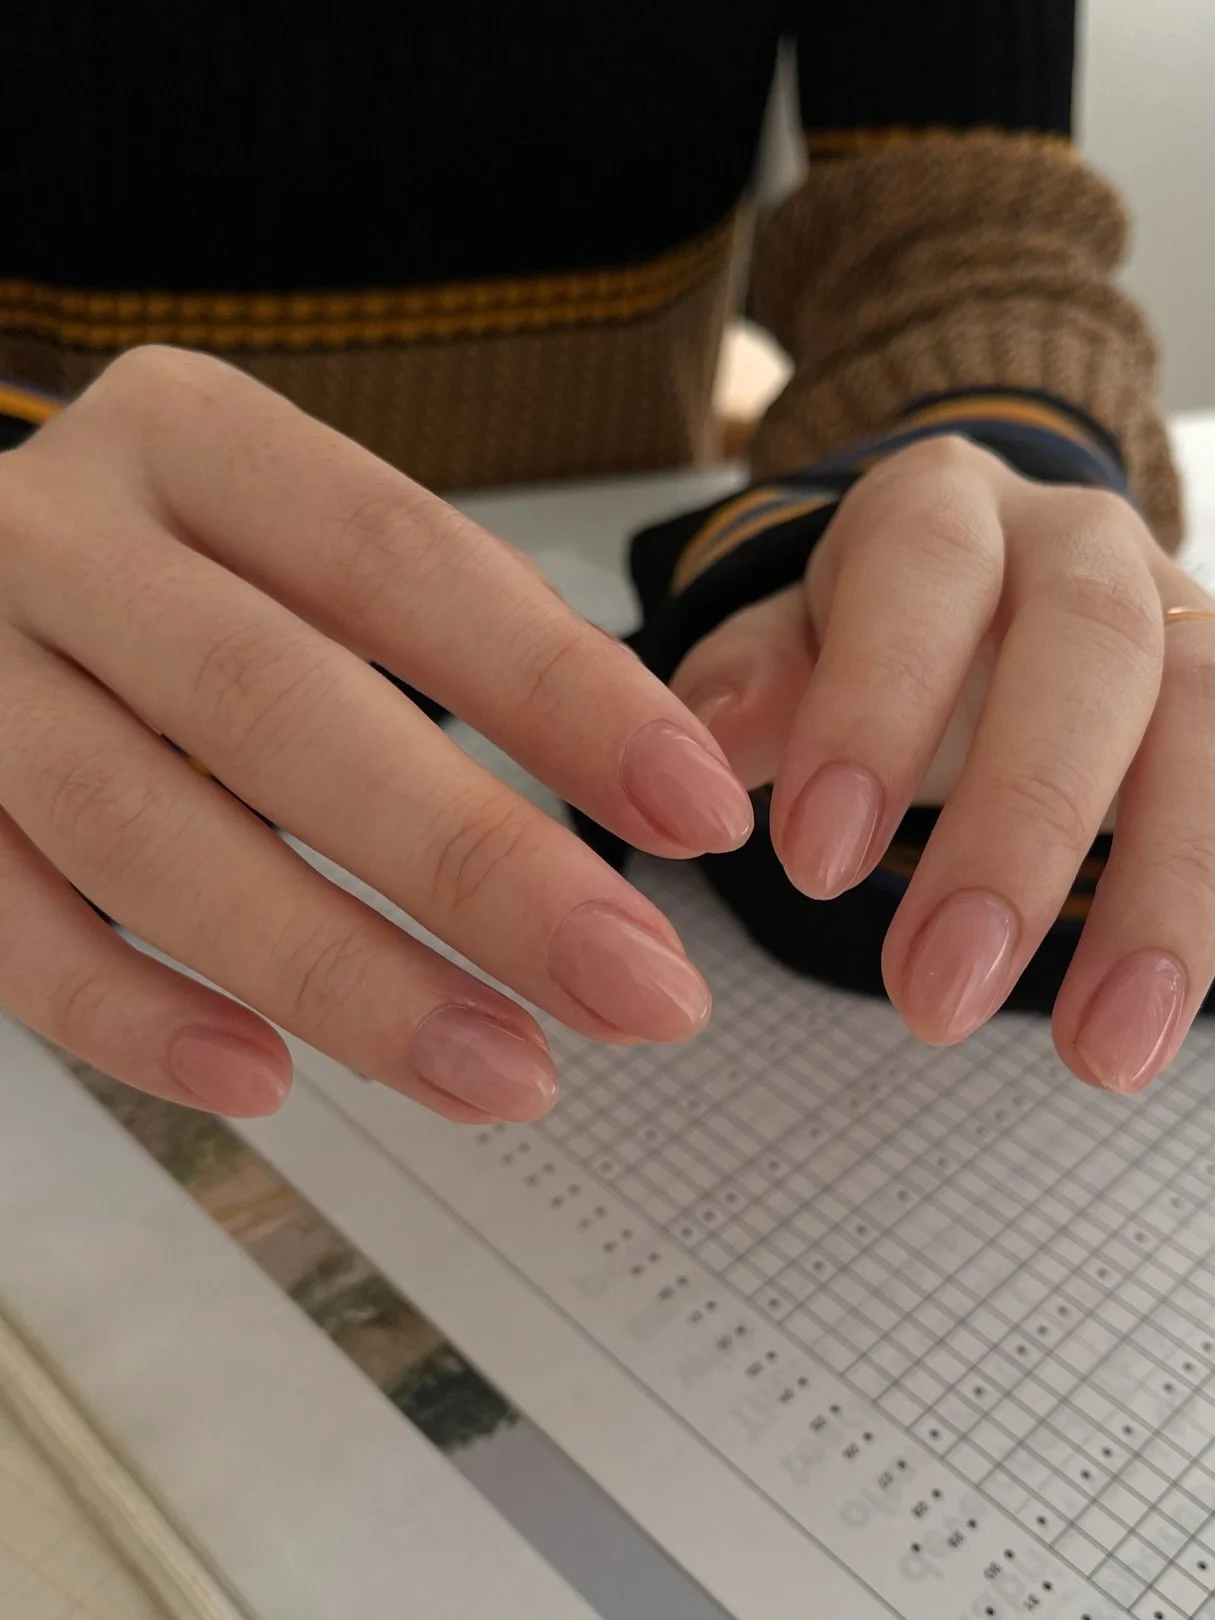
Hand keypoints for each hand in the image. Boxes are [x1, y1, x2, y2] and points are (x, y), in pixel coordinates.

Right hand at [0, 348, 752, 1119]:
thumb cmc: (163, 572)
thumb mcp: (286, 546)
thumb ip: (442, 640)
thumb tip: (658, 795)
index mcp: (189, 440)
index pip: (401, 559)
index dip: (560, 691)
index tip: (696, 813)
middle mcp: (60, 534)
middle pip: (278, 705)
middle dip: (477, 868)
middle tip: (638, 993)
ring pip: (146, 832)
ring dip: (338, 973)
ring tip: (503, 1076)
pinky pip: (8, 923)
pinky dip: (134, 1016)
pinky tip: (264, 1082)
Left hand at [670, 435, 1214, 1093]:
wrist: (1010, 586)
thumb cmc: (887, 631)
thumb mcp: (798, 635)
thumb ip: (752, 679)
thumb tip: (706, 743)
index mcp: (945, 509)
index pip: (922, 576)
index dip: (878, 708)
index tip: (813, 866)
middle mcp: (1084, 545)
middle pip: (1092, 651)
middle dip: (1020, 828)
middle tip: (937, 995)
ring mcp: (1188, 616)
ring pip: (1212, 724)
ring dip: (1169, 899)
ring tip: (1106, 1055)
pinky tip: (1187, 1011)